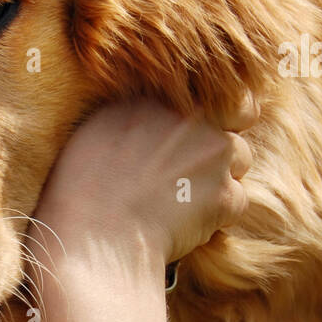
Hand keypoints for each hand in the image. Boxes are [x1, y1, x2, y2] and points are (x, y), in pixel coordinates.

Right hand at [32, 96, 254, 266]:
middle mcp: (191, 114)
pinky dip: (218, 215)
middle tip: (197, 162)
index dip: (213, 104)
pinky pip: (238, 200)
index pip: (211, 83)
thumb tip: (155, 116)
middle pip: (237, 114)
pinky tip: (183, 223)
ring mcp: (214, 152)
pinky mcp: (226, 194)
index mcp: (157, 93)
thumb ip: (135, 111)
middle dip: (223, 135)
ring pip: (241, 157)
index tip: (198, 124)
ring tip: (181, 198)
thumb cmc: (80, 191)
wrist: (93, 238)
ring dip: (221, 175)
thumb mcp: (95, 128)